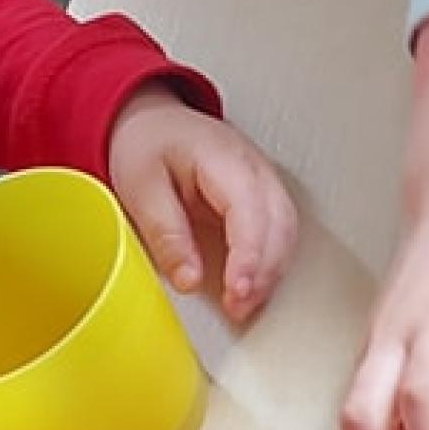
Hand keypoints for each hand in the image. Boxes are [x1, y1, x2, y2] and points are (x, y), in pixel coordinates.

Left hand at [107, 86, 298, 322]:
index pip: (251, 212)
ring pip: (287, 232)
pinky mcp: (263, 198)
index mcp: (224, 159)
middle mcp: (255, 169)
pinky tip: (251, 286)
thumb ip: (167, 234)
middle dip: (264, 272)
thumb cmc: (147, 145)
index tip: (237, 291)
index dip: (249, 257)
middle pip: (279, 225)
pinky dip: (271, 263)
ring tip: (243, 306)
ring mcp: (265, 182)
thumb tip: (190, 280)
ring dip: (271, 272)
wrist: (152, 122)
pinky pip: (280, 233)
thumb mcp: (141, 188)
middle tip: (237, 308)